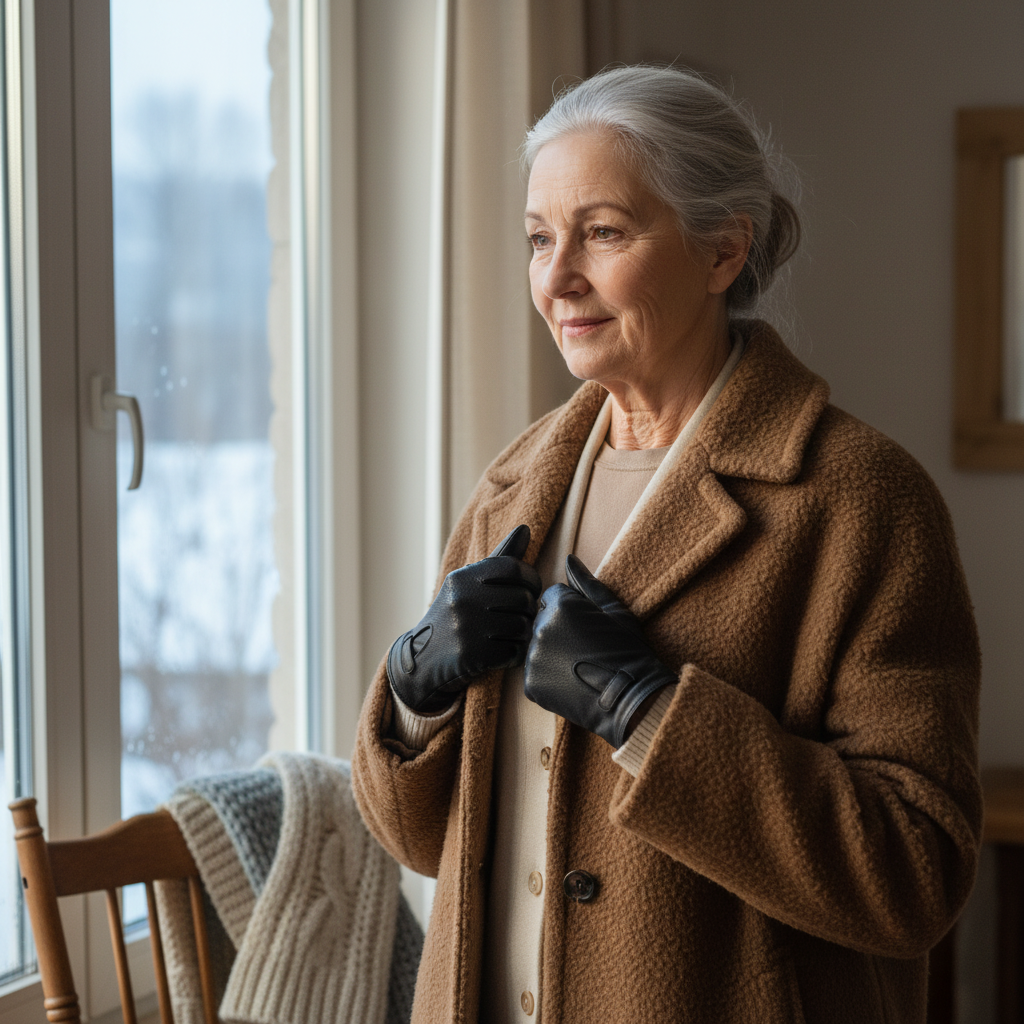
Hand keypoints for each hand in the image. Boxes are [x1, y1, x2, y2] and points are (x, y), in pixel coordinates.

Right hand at [387, 525, 541, 711]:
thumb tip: (525, 529)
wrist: (420, 657)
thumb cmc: (452, 615)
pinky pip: (515, 651)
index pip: (514, 569)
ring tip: (514, 633)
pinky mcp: (472, 656)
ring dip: (524, 632)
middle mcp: (463, 600)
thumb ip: (499, 558)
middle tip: (523, 615)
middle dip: (529, 608)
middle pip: (523, 599)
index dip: (531, 579)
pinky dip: (516, 653)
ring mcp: (467, 629)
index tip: (530, 589)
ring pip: (522, 626)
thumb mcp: (467, 583)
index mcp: (463, 578)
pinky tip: (505, 650)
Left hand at [524, 554, 675, 747]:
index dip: (572, 610)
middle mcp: (541, 629)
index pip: (552, 597)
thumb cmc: (629, 651)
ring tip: (580, 666)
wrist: (632, 699)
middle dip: (559, 629)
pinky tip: (572, 682)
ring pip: (537, 647)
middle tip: (585, 648)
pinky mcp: (530, 684)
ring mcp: (533, 658)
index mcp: (560, 606)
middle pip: (541, 620)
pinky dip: (549, 677)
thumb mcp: (615, 611)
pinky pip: (535, 672)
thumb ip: (587, 584)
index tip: (588, 627)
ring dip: (552, 652)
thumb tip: (569, 559)